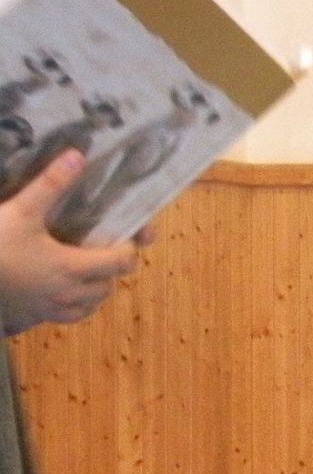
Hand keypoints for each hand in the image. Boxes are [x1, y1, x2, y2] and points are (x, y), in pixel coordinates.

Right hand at [0, 150, 143, 334]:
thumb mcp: (21, 210)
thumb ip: (50, 185)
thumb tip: (78, 157)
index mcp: (72, 267)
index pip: (121, 263)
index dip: (129, 249)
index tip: (126, 235)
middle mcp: (69, 293)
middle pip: (109, 285)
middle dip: (113, 269)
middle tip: (106, 249)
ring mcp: (53, 309)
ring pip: (92, 304)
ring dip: (97, 288)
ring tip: (89, 269)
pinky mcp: (37, 316)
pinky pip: (72, 316)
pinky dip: (78, 304)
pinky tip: (66, 289)